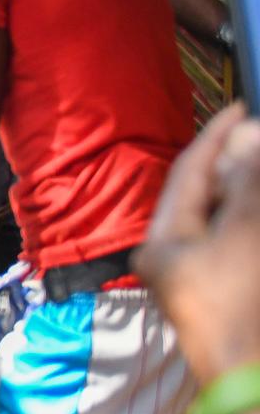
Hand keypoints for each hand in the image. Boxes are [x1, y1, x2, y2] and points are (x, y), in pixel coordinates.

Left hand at [137, 104, 259, 383]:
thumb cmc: (245, 307)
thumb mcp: (248, 234)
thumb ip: (250, 182)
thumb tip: (252, 138)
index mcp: (163, 242)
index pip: (187, 174)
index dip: (216, 136)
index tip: (240, 106)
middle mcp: (176, 259)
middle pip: (212, 196)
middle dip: (243, 166)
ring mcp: (205, 280)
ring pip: (232, 220)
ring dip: (250, 193)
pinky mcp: (233, 295)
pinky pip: (244, 246)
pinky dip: (252, 224)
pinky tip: (258, 211)